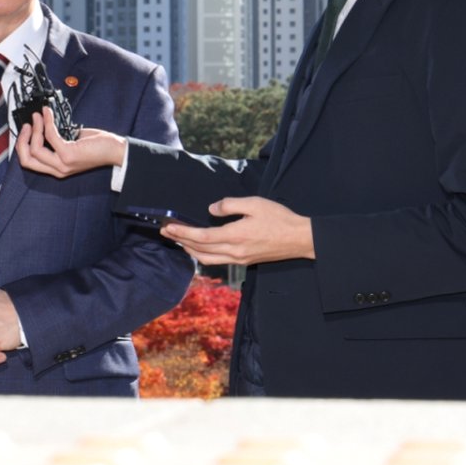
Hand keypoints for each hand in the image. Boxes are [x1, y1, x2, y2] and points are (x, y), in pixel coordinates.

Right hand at [15, 106, 125, 178]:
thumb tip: (44, 123)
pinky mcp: (68, 155)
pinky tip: (48, 114)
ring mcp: (62, 163)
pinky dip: (47, 122)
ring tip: (38, 115)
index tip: (25, 130)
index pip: (29, 162)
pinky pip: (50, 136)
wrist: (115, 151)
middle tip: (27, 124)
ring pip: (35, 149)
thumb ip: (57, 139)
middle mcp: (58, 169)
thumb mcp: (72, 144)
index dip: (22, 145)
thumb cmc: (97, 147)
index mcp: (57, 168)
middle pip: (26, 159)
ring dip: (35, 128)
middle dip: (21, 140)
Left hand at [160, 196, 314, 265]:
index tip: (168, 227)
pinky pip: (217, 261)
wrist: (300, 239)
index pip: (201, 236)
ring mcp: (239, 259)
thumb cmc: (279, 218)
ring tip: (178, 241)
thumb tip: (211, 209)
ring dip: (189, 250)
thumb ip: (230, 205)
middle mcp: (234, 251)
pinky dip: (203, 255)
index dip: (182, 232)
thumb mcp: (254, 203)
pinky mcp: (244, 261)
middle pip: (199, 249)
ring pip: (207, 259)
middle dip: (180, 240)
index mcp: (235, 236)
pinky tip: (198, 249)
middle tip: (165, 232)